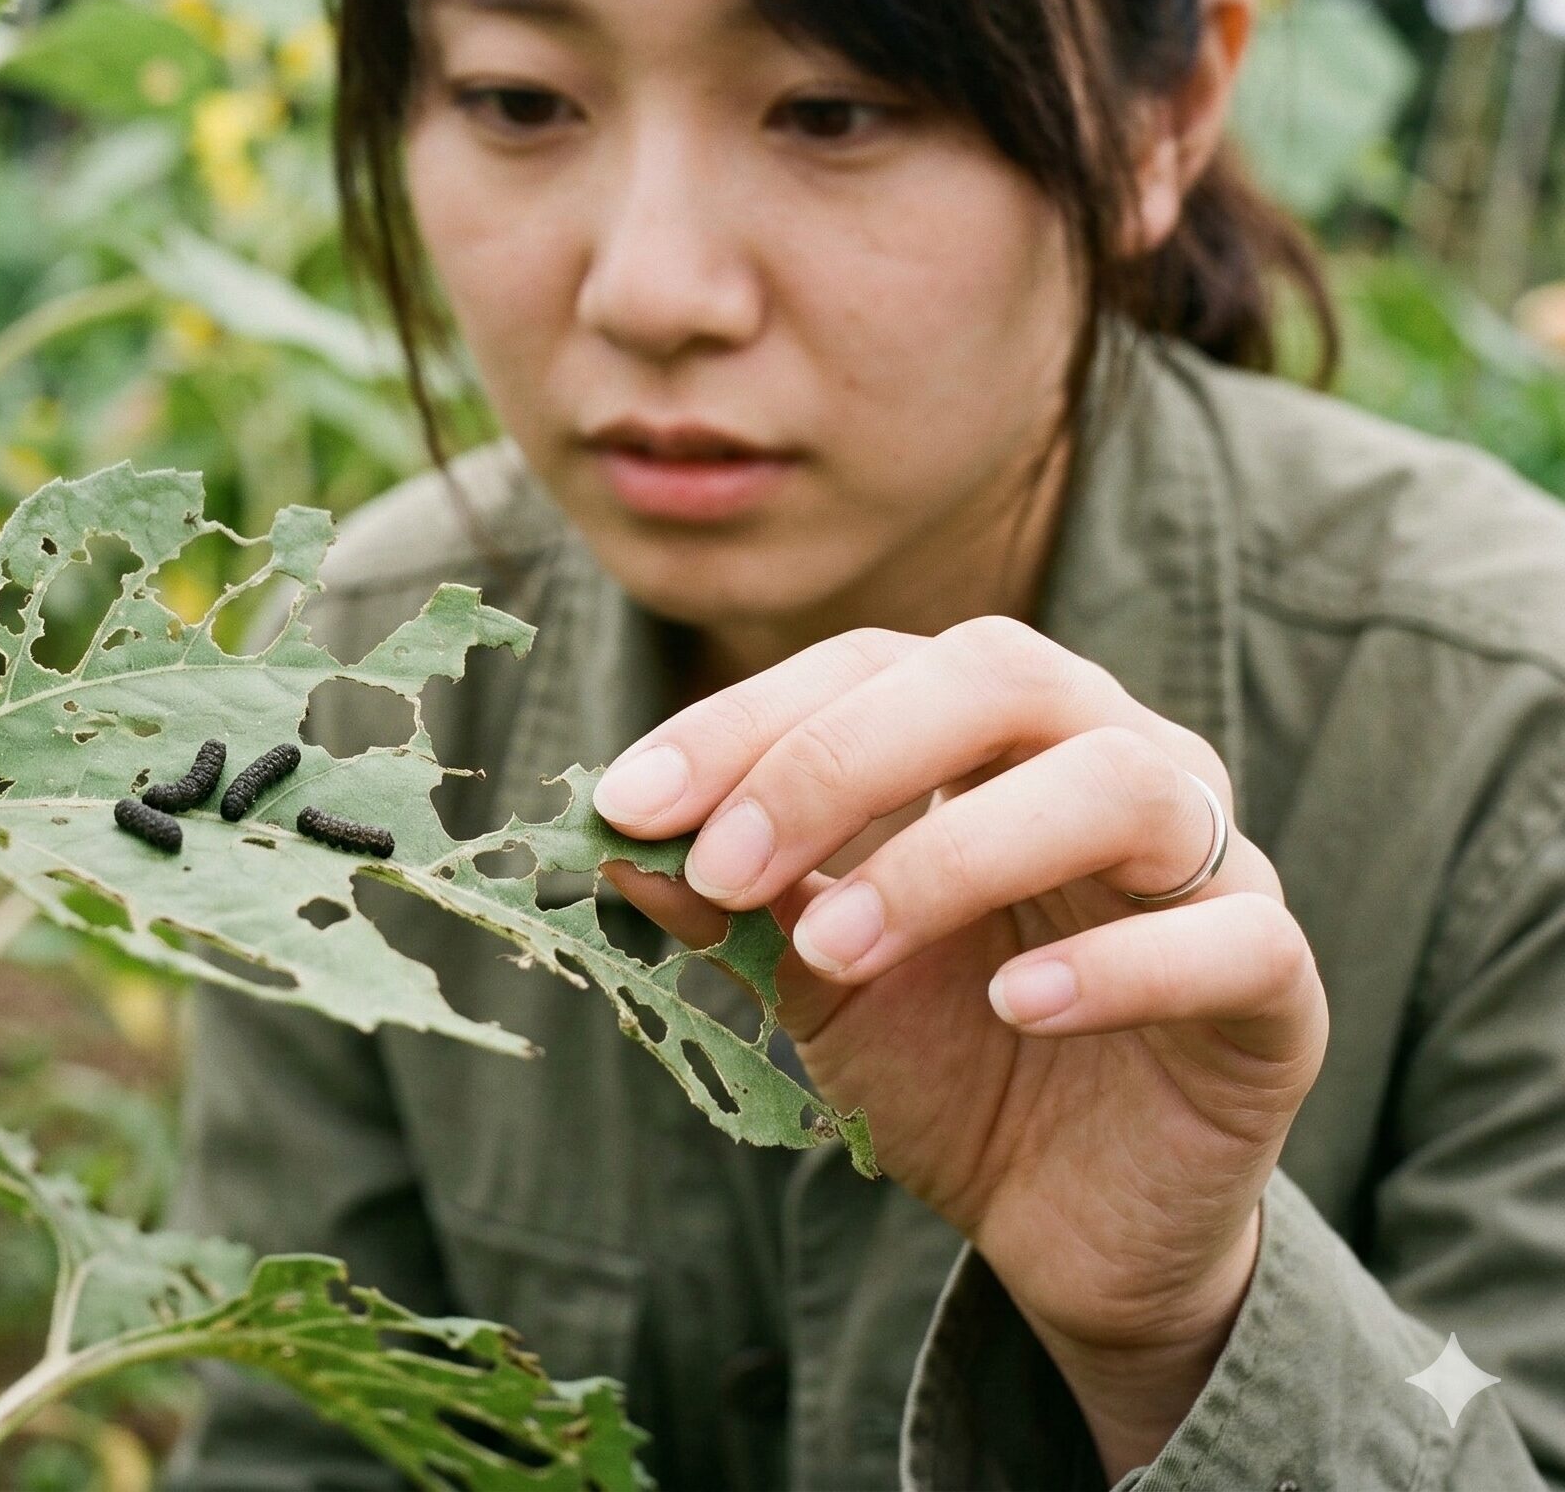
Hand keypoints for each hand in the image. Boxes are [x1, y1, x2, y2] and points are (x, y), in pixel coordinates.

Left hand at [593, 617, 1329, 1474]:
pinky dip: (1120, 962)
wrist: (1066, 1218)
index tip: (630, 803)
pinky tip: (1021, 1005)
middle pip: (998, 675)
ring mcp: (1210, 859)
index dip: (746, 719)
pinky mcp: (1276, 983)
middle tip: (727, 863)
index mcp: (996, 731)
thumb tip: (610, 840)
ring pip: (1116, 783)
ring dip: (956, 853)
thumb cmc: (945, 1059)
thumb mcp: (817, 977)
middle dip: (842, 757)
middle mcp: (1110, 755)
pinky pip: (1232, 937)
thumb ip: (738, 899)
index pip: (871, 666)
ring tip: (838, 947)